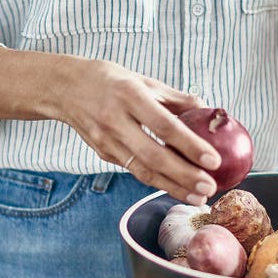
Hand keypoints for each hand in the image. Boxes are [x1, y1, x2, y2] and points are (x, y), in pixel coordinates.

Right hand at [53, 57, 221, 203]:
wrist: (64, 89)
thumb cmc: (109, 80)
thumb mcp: (142, 80)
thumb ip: (175, 97)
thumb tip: (208, 110)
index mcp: (129, 95)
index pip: (164, 125)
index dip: (190, 146)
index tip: (214, 160)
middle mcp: (116, 121)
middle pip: (154, 156)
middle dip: (184, 176)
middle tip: (210, 188)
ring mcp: (107, 141)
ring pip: (143, 171)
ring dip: (173, 187)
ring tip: (198, 198)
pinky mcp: (103, 154)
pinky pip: (135, 170)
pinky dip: (158, 181)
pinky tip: (178, 188)